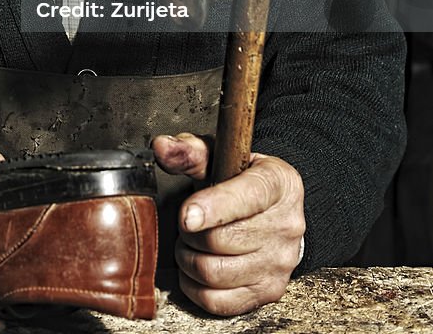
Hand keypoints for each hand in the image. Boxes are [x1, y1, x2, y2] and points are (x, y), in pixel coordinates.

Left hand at [152, 133, 304, 316]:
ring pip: (214, 273)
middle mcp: (286, 224)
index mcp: (278, 183)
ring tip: (190, 242)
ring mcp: (281, 262)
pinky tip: (196, 266)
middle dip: (189, 232)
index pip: (247, 198)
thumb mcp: (220, 156)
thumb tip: (162, 147)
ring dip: (188, 259)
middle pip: (221, 240)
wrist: (274, 210)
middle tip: (187, 221)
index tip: (187, 216)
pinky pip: (218, 302)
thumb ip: (189, 151)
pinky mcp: (269, 291)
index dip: (213, 209)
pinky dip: (195, 287)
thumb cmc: (241, 180)